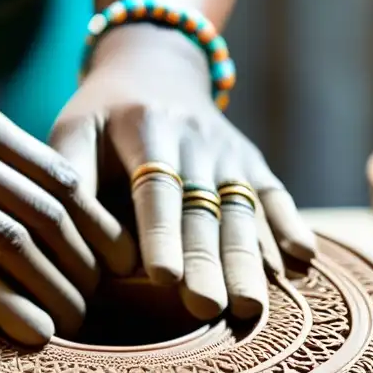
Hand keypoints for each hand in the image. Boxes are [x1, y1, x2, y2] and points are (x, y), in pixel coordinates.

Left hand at [50, 25, 315, 320]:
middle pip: (203, 208)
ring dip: (248, 260)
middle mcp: (195, 139)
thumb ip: (69, 179)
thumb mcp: (72, 131)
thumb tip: (70, 241)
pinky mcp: (253, 162)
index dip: (160, 233)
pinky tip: (303, 261)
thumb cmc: (101, 115)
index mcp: (145, 128)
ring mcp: (230, 151)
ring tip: (250, 307)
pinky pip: (275, 195)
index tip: (162, 278)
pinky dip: (290, 226)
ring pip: (241, 210)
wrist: (156, 65)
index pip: (155, 187)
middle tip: (210, 308)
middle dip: (207, 261)